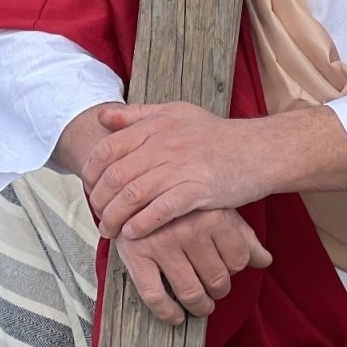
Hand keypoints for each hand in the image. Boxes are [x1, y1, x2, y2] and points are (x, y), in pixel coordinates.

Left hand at [84, 102, 265, 240]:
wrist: (257, 150)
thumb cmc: (214, 135)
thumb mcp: (175, 113)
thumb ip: (136, 115)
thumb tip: (101, 118)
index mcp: (156, 124)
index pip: (108, 148)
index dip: (91, 172)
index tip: (89, 188)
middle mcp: (165, 143)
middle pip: (115, 176)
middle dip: (99, 200)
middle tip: (97, 215)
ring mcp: (181, 167)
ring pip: (133, 196)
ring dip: (114, 218)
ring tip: (110, 231)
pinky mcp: (198, 190)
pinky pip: (160, 211)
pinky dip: (141, 225)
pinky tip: (133, 234)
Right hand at [113, 209, 271, 324]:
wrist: (137, 187)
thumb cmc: (185, 202)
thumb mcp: (219, 209)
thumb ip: (243, 236)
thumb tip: (265, 260)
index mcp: (213, 215)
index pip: (239, 259)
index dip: (235, 269)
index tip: (227, 269)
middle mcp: (189, 229)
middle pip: (218, 279)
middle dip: (218, 290)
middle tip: (213, 289)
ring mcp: (161, 243)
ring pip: (191, 292)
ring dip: (200, 306)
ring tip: (201, 304)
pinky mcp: (136, 255)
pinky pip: (155, 296)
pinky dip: (168, 312)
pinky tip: (176, 315)